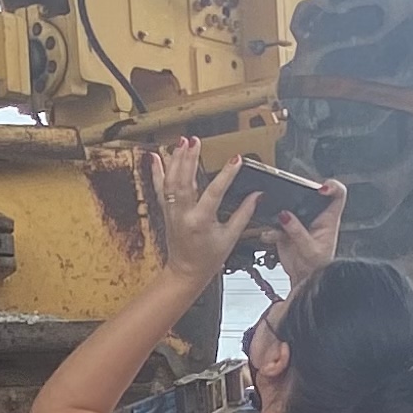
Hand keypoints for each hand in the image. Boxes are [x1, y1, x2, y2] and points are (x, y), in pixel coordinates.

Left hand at [146, 137, 255, 286]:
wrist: (186, 271)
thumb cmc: (207, 258)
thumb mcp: (230, 237)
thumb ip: (243, 214)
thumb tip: (257, 196)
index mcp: (201, 222)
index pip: (214, 193)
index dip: (226, 175)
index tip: (236, 160)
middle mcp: (183, 215)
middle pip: (184, 181)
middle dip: (190, 159)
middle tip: (195, 141)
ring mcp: (172, 211)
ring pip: (170, 181)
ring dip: (175, 160)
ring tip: (181, 142)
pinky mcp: (166, 210)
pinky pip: (159, 188)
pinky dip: (157, 171)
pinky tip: (155, 156)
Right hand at [272, 178, 347, 286]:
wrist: (304, 281)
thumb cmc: (317, 268)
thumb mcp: (311, 251)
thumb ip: (298, 233)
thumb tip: (286, 216)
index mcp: (329, 220)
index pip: (338, 194)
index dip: (332, 186)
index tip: (321, 188)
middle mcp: (315, 217)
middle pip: (309, 195)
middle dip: (297, 193)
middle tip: (289, 198)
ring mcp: (299, 222)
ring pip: (289, 206)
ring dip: (280, 210)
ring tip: (277, 220)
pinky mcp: (285, 229)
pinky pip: (275, 222)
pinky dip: (270, 228)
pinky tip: (270, 235)